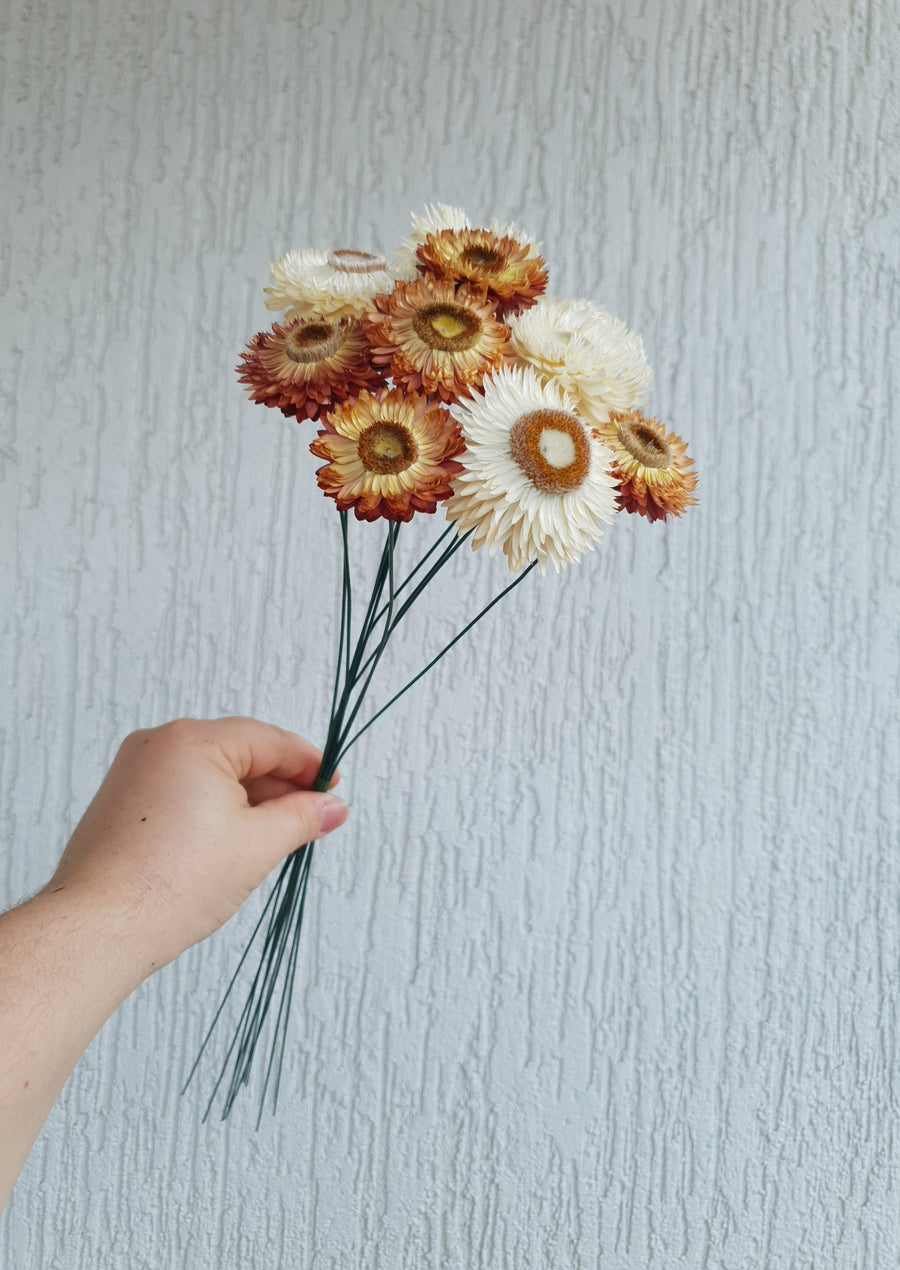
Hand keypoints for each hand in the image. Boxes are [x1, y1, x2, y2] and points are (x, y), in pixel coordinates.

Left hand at [45, 717, 348, 975]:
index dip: (309, 765)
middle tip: (311, 819)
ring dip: (247, 801)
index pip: (269, 741)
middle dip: (279, 787)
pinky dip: (213, 810)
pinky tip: (230, 843)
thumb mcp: (257, 845)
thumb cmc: (167, 884)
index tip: (332, 788)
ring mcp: (135, 772)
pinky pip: (182, 791)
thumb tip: (331, 806)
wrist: (100, 928)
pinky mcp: (122, 802)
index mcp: (192, 740)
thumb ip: (302, 817)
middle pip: (239, 753)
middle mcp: (158, 745)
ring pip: (211, 774)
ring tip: (273, 839)